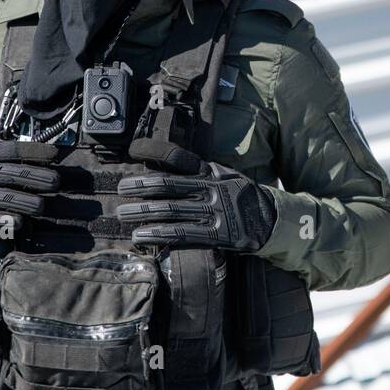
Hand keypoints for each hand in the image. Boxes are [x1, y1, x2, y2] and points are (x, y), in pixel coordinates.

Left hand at [117, 140, 277, 251]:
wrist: (270, 219)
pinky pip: (183, 234)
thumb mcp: (223, 175)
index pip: (179, 158)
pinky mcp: (218, 234)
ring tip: (123, 215)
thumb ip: (197, 171)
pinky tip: (142, 236)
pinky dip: (159, 234)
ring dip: (143, 213)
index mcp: (210, 171)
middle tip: (119, 190)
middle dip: (141, 187)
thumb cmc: (239, 196)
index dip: (155, 154)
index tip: (133, 154)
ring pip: (171, 211)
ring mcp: (215, 211)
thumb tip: (162, 167)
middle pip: (169, 185)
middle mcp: (211, 188)